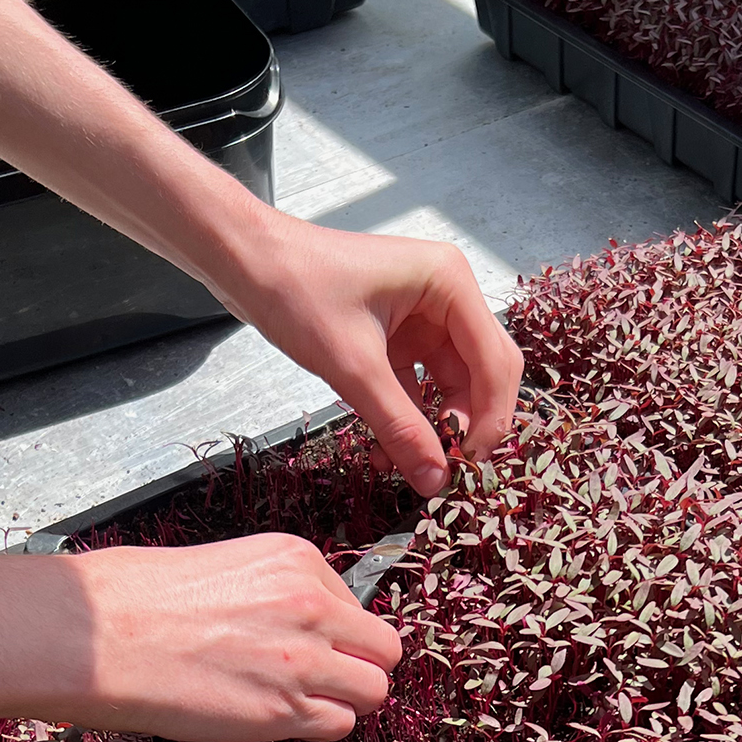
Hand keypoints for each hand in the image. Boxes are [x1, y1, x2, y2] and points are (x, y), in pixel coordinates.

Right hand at [69, 536, 401, 741]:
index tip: (304, 646)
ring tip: (296, 703)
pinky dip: (317, 729)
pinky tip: (276, 718)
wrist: (100, 634)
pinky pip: (339, 727)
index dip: (335, 634)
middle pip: (384, 650)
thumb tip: (303, 628)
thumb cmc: (139, 600)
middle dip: (357, 668)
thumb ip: (278, 593)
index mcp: (297, 560)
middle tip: (320, 680)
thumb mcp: (226, 567)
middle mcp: (312, 606)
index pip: (356, 606)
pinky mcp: (284, 711)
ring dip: (343, 702)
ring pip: (374, 691)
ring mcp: (303, 660)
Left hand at [221, 220, 522, 499]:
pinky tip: (388, 451)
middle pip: (481, 374)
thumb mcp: (352, 366)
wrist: (246, 262)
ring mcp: (422, 316)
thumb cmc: (296, 288)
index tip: (471, 465)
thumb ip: (399, 426)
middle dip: (465, 425)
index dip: (490, 418)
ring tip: (410, 467)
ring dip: (432, 428)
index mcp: (450, 283)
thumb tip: (434, 479)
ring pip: (449, 386)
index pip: (495, 361)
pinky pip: (417, 386)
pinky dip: (406, 418)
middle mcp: (445, 296)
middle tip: (448, 472)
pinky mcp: (396, 335)